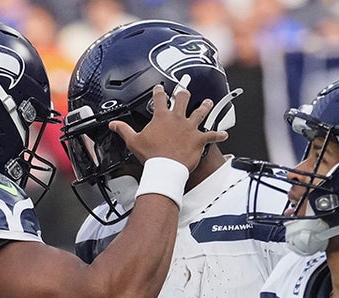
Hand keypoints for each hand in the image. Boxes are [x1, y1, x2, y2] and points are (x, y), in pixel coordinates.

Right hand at [111, 84, 227, 171]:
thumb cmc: (151, 156)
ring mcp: (190, 127)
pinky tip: (224, 134)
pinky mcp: (199, 139)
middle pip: (183, 99)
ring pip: (200, 112)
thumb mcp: (133, 141)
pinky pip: (212, 135)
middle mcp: (177, 118)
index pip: (159, 99)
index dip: (159, 91)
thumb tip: (114, 125)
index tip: (159, 88)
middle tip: (185, 90)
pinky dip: (218, 135)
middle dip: (184, 93)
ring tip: (208, 102)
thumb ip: (124, 130)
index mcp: (161, 117)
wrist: (165, 168)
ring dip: (205, 106)